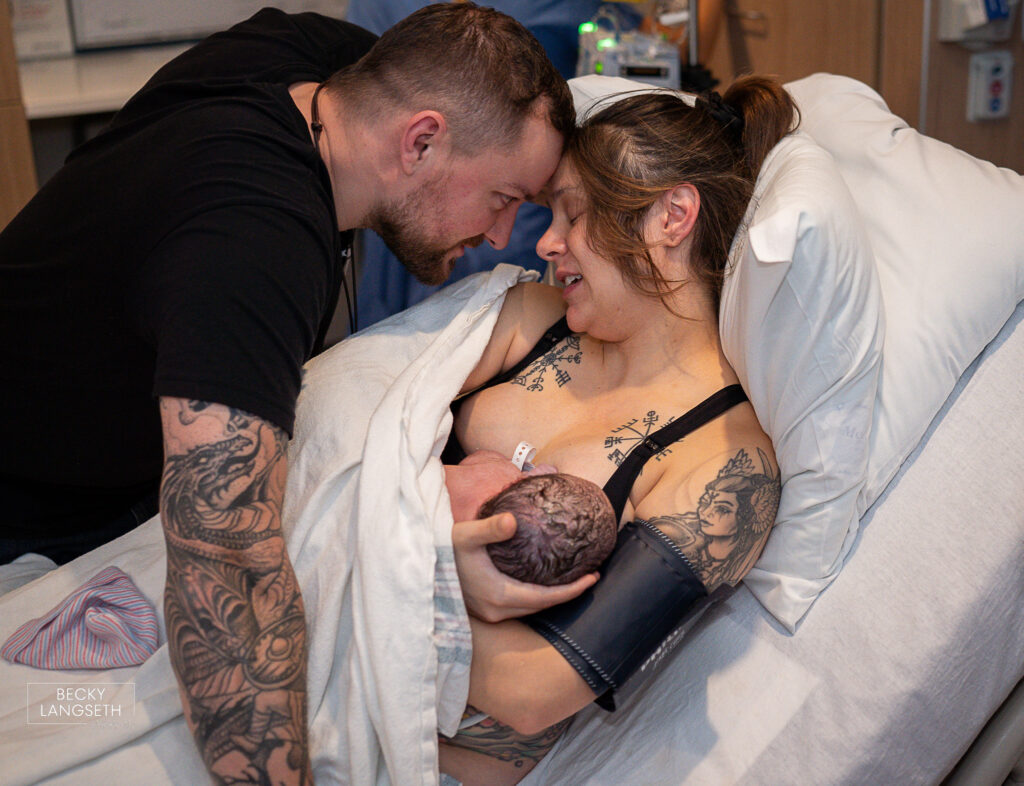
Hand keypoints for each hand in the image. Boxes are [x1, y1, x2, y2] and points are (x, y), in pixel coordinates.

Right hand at [451, 513, 597, 622]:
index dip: (572, 590)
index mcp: (499, 595)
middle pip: (542, 605)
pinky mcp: (485, 610)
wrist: (417, 568)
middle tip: (591, 576)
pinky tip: (542, 581)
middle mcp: (497, 610)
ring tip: (573, 578)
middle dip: (569, 593)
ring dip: (553, 595)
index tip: (593, 578)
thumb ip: (490, 528)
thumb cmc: (442, 550)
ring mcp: (490, 613)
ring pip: (531, 607)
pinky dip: (536, 595)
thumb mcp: (465, 535)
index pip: (546, 598)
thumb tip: (512, 521)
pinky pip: (519, 605)